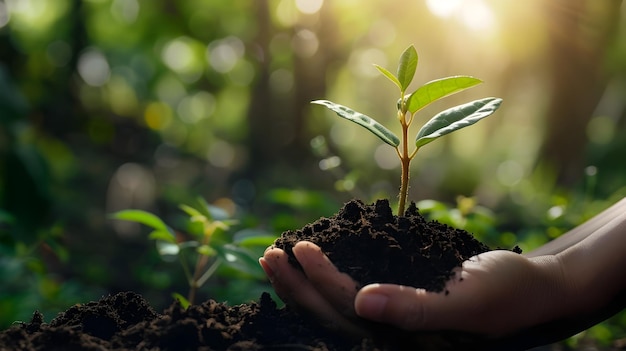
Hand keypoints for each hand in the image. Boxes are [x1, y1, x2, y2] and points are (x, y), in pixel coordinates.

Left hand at [260, 241, 571, 339]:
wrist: (533, 285)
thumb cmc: (506, 292)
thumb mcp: (468, 301)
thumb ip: (416, 309)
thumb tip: (361, 303)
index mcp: (405, 344)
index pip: (349, 315)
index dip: (320, 283)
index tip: (297, 247)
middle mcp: (392, 339)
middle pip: (332, 316)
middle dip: (297, 286)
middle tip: (267, 252)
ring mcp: (393, 323)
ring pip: (337, 307)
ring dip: (304, 284)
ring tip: (277, 255)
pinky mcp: (398, 305)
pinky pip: (354, 294)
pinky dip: (329, 278)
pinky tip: (312, 262)